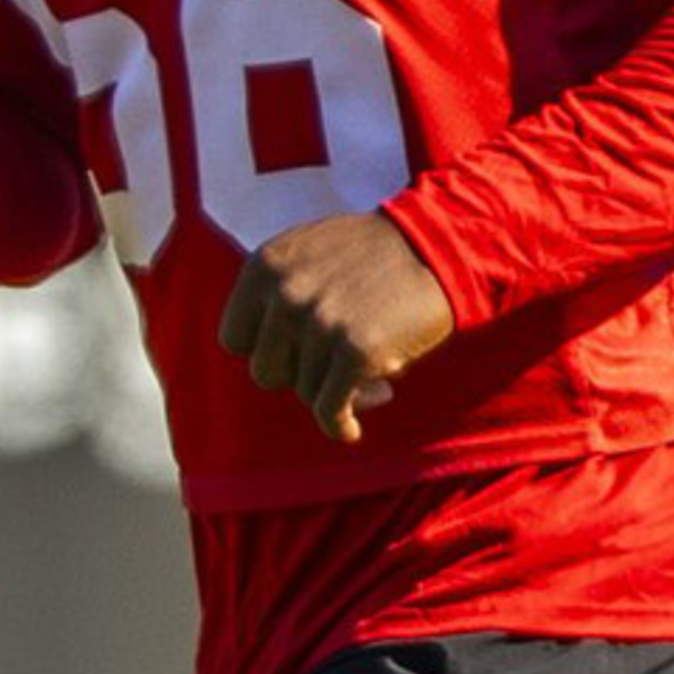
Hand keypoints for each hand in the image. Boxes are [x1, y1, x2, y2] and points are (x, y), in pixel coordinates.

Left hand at [218, 210, 455, 442]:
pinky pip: (330, 412)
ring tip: (368, 378)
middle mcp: (285, 295)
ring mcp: (320, 324)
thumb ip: (276, 291)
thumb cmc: (376, 254)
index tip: (294, 355)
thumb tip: (259, 353)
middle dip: (298, 375)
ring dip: (335, 393)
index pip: (233, 339)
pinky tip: (352, 428)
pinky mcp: (355, 353)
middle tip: (332, 367)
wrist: (440, 245)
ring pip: (304, 392)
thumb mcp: (309, 254)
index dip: (266, 351)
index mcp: (265, 267)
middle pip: (265, 372)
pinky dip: (340, 426)